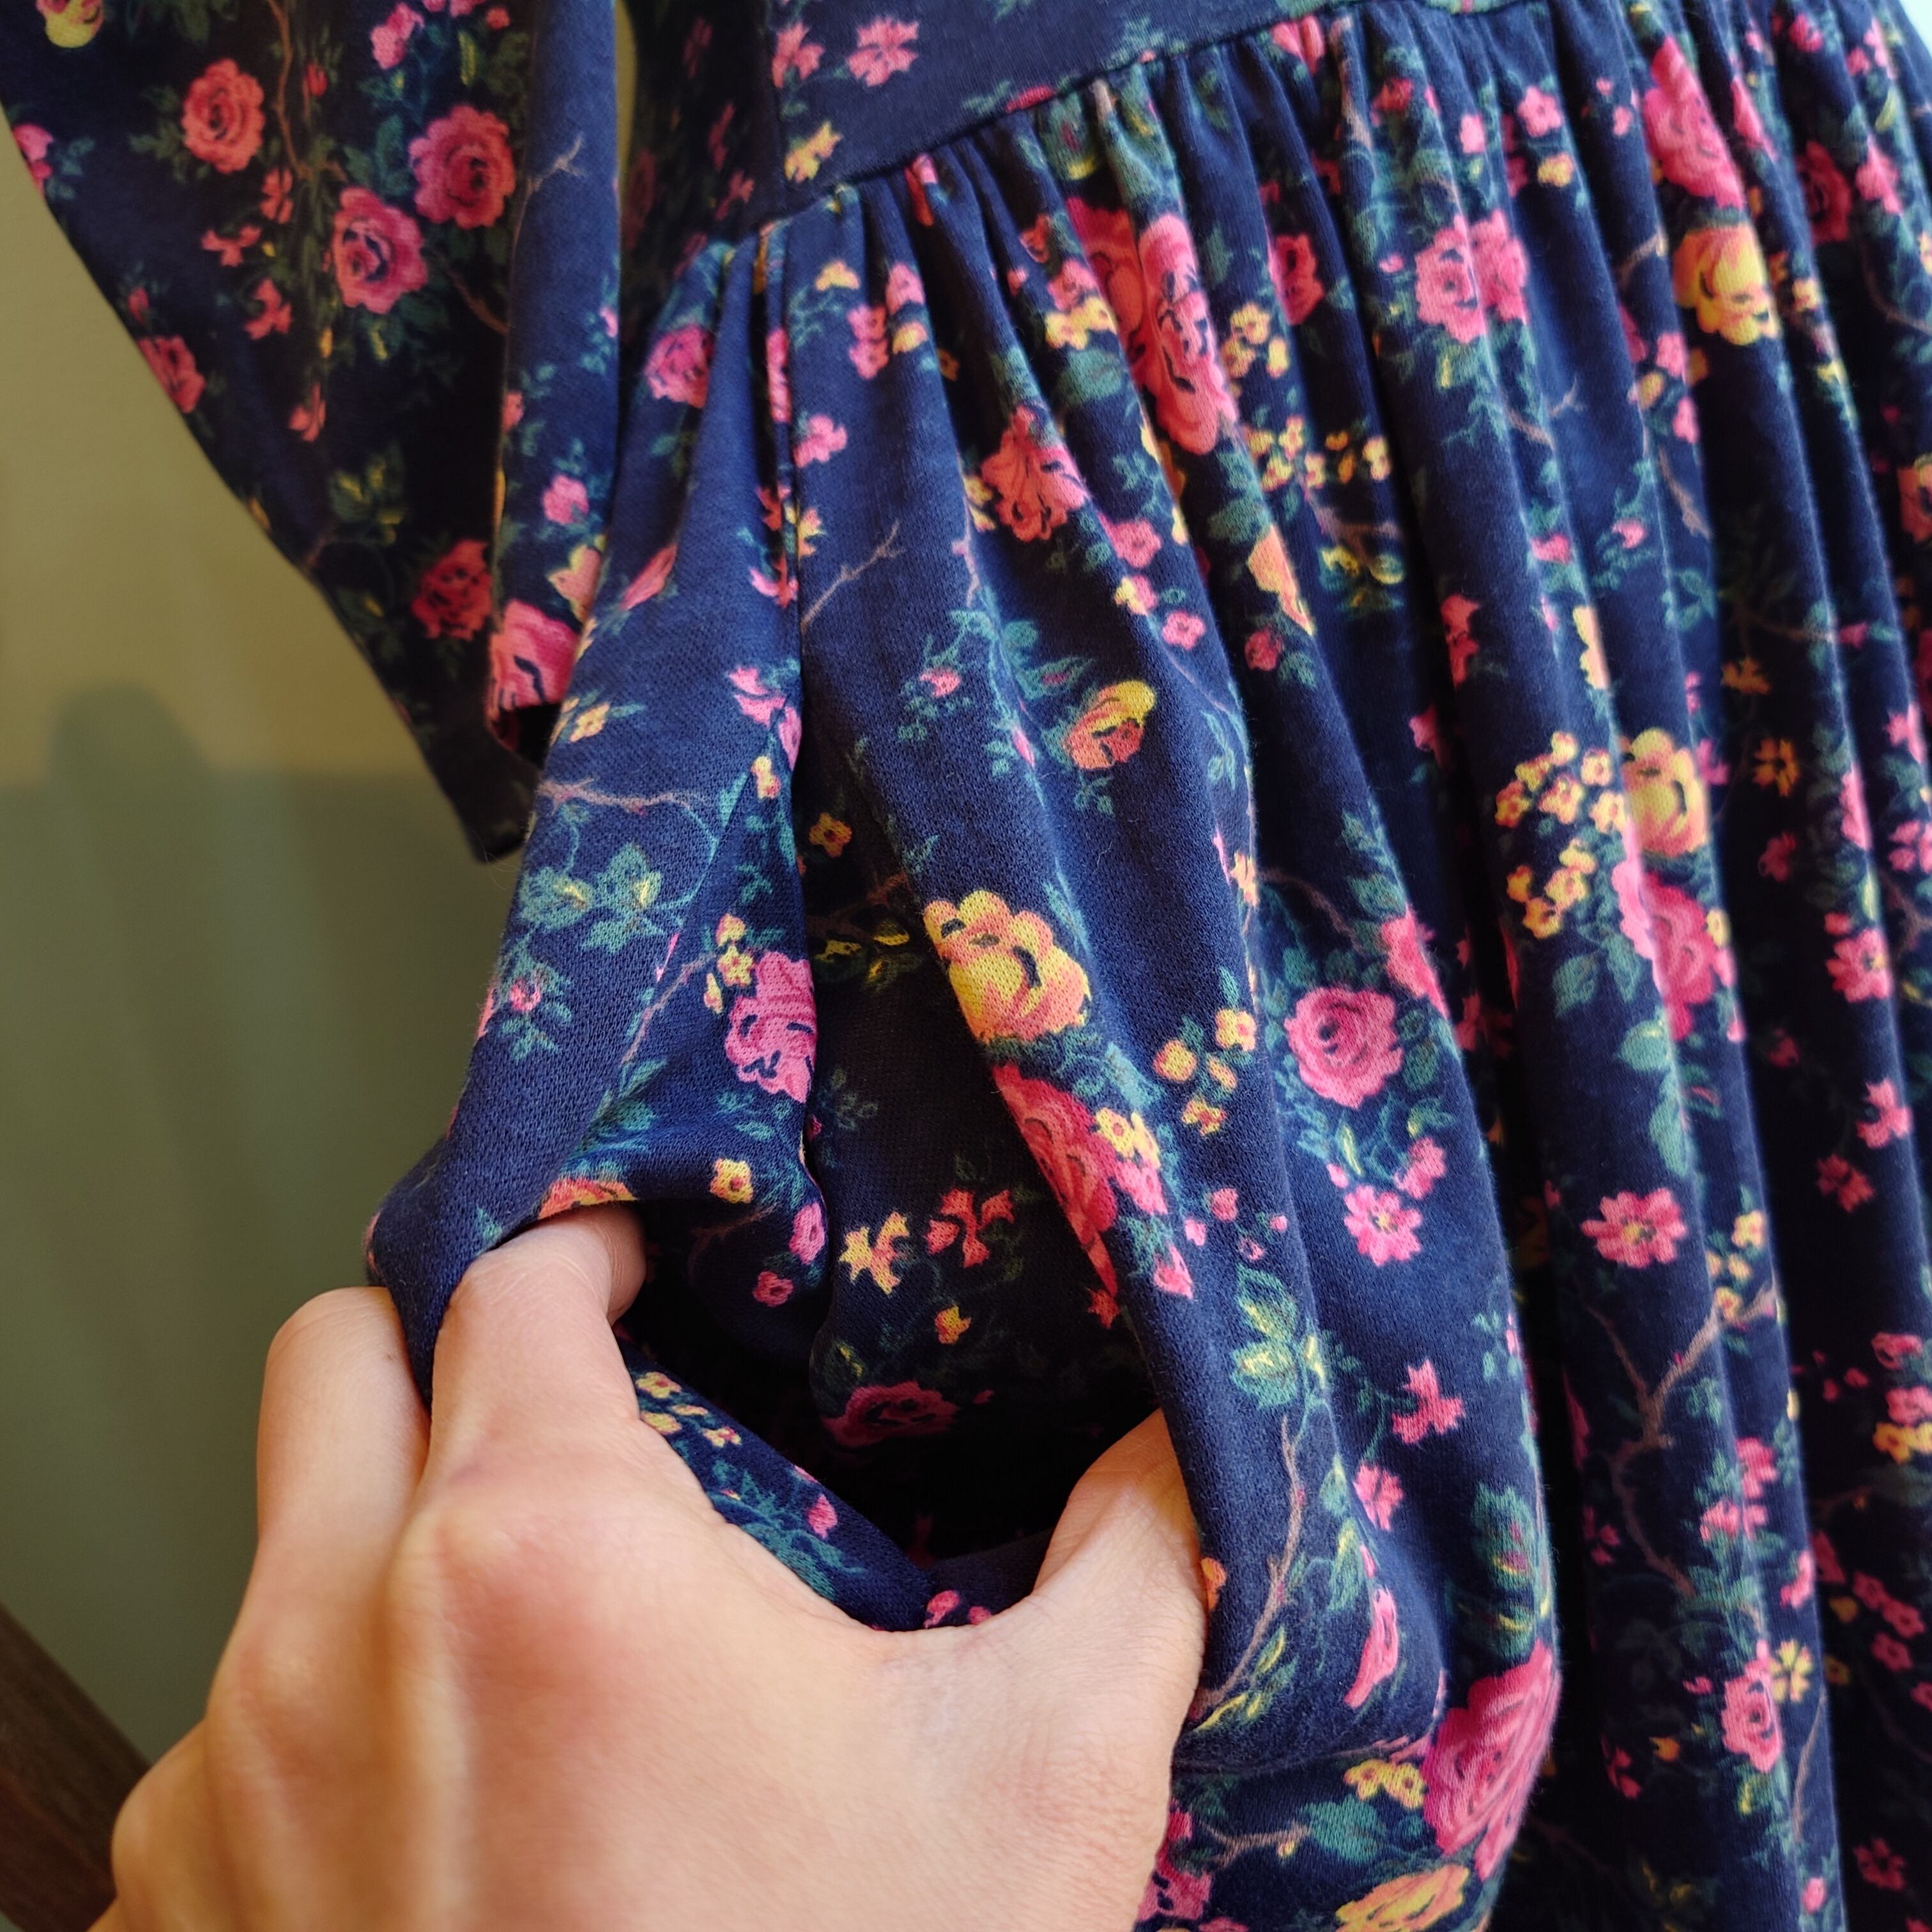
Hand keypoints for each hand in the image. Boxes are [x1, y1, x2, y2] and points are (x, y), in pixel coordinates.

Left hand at [99, 1209, 1206, 1930]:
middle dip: (441, 1343)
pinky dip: (321, 1730)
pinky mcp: (183, 1924)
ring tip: (521, 1626)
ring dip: (379, 1550)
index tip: (636, 1270)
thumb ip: (1130, 1564)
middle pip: (335, 1363)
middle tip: (557, 1393)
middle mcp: (331, 1643)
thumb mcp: (1044, 1778)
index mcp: (537, 1553)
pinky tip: (446, 1807)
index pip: (511, 1281)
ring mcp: (224, 1794)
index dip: (587, 1248)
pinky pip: (222, 1750)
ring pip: (272, 1562)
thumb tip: (1176, 1446)